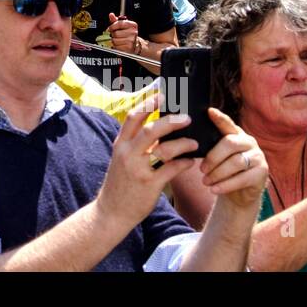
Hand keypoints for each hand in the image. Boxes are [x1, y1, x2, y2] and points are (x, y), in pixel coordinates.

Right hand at [96, 95, 196, 229]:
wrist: (111, 211)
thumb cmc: (120, 184)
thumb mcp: (121, 159)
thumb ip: (135, 144)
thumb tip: (157, 129)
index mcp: (120, 144)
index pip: (133, 118)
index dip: (147, 104)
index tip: (162, 95)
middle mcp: (128, 154)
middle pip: (150, 129)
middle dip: (171, 121)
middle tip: (186, 118)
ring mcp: (138, 169)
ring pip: (164, 149)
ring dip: (183, 143)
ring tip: (195, 142)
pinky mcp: (150, 185)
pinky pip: (171, 169)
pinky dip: (184, 163)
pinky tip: (191, 161)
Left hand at [106, 13, 138, 52]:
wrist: (134, 44)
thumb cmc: (127, 33)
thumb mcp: (122, 25)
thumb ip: (115, 20)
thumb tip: (111, 14)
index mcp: (132, 25)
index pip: (119, 23)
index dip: (112, 26)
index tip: (110, 28)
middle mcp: (133, 32)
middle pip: (115, 33)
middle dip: (112, 34)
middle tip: (114, 35)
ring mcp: (131, 41)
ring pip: (114, 40)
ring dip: (113, 40)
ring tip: (117, 39)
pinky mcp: (128, 48)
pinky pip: (116, 47)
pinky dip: (115, 46)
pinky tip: (119, 44)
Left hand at [197, 108, 267, 208]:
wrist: (240, 193)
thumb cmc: (224, 171)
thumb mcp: (217, 157)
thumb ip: (209, 146)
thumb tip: (188, 142)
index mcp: (236, 134)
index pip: (228, 124)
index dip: (220, 118)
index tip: (209, 111)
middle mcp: (249, 142)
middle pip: (230, 143)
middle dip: (213, 157)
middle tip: (201, 169)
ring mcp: (258, 157)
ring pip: (236, 162)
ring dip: (218, 173)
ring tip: (205, 182)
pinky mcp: (262, 173)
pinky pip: (242, 178)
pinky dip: (226, 185)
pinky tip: (214, 189)